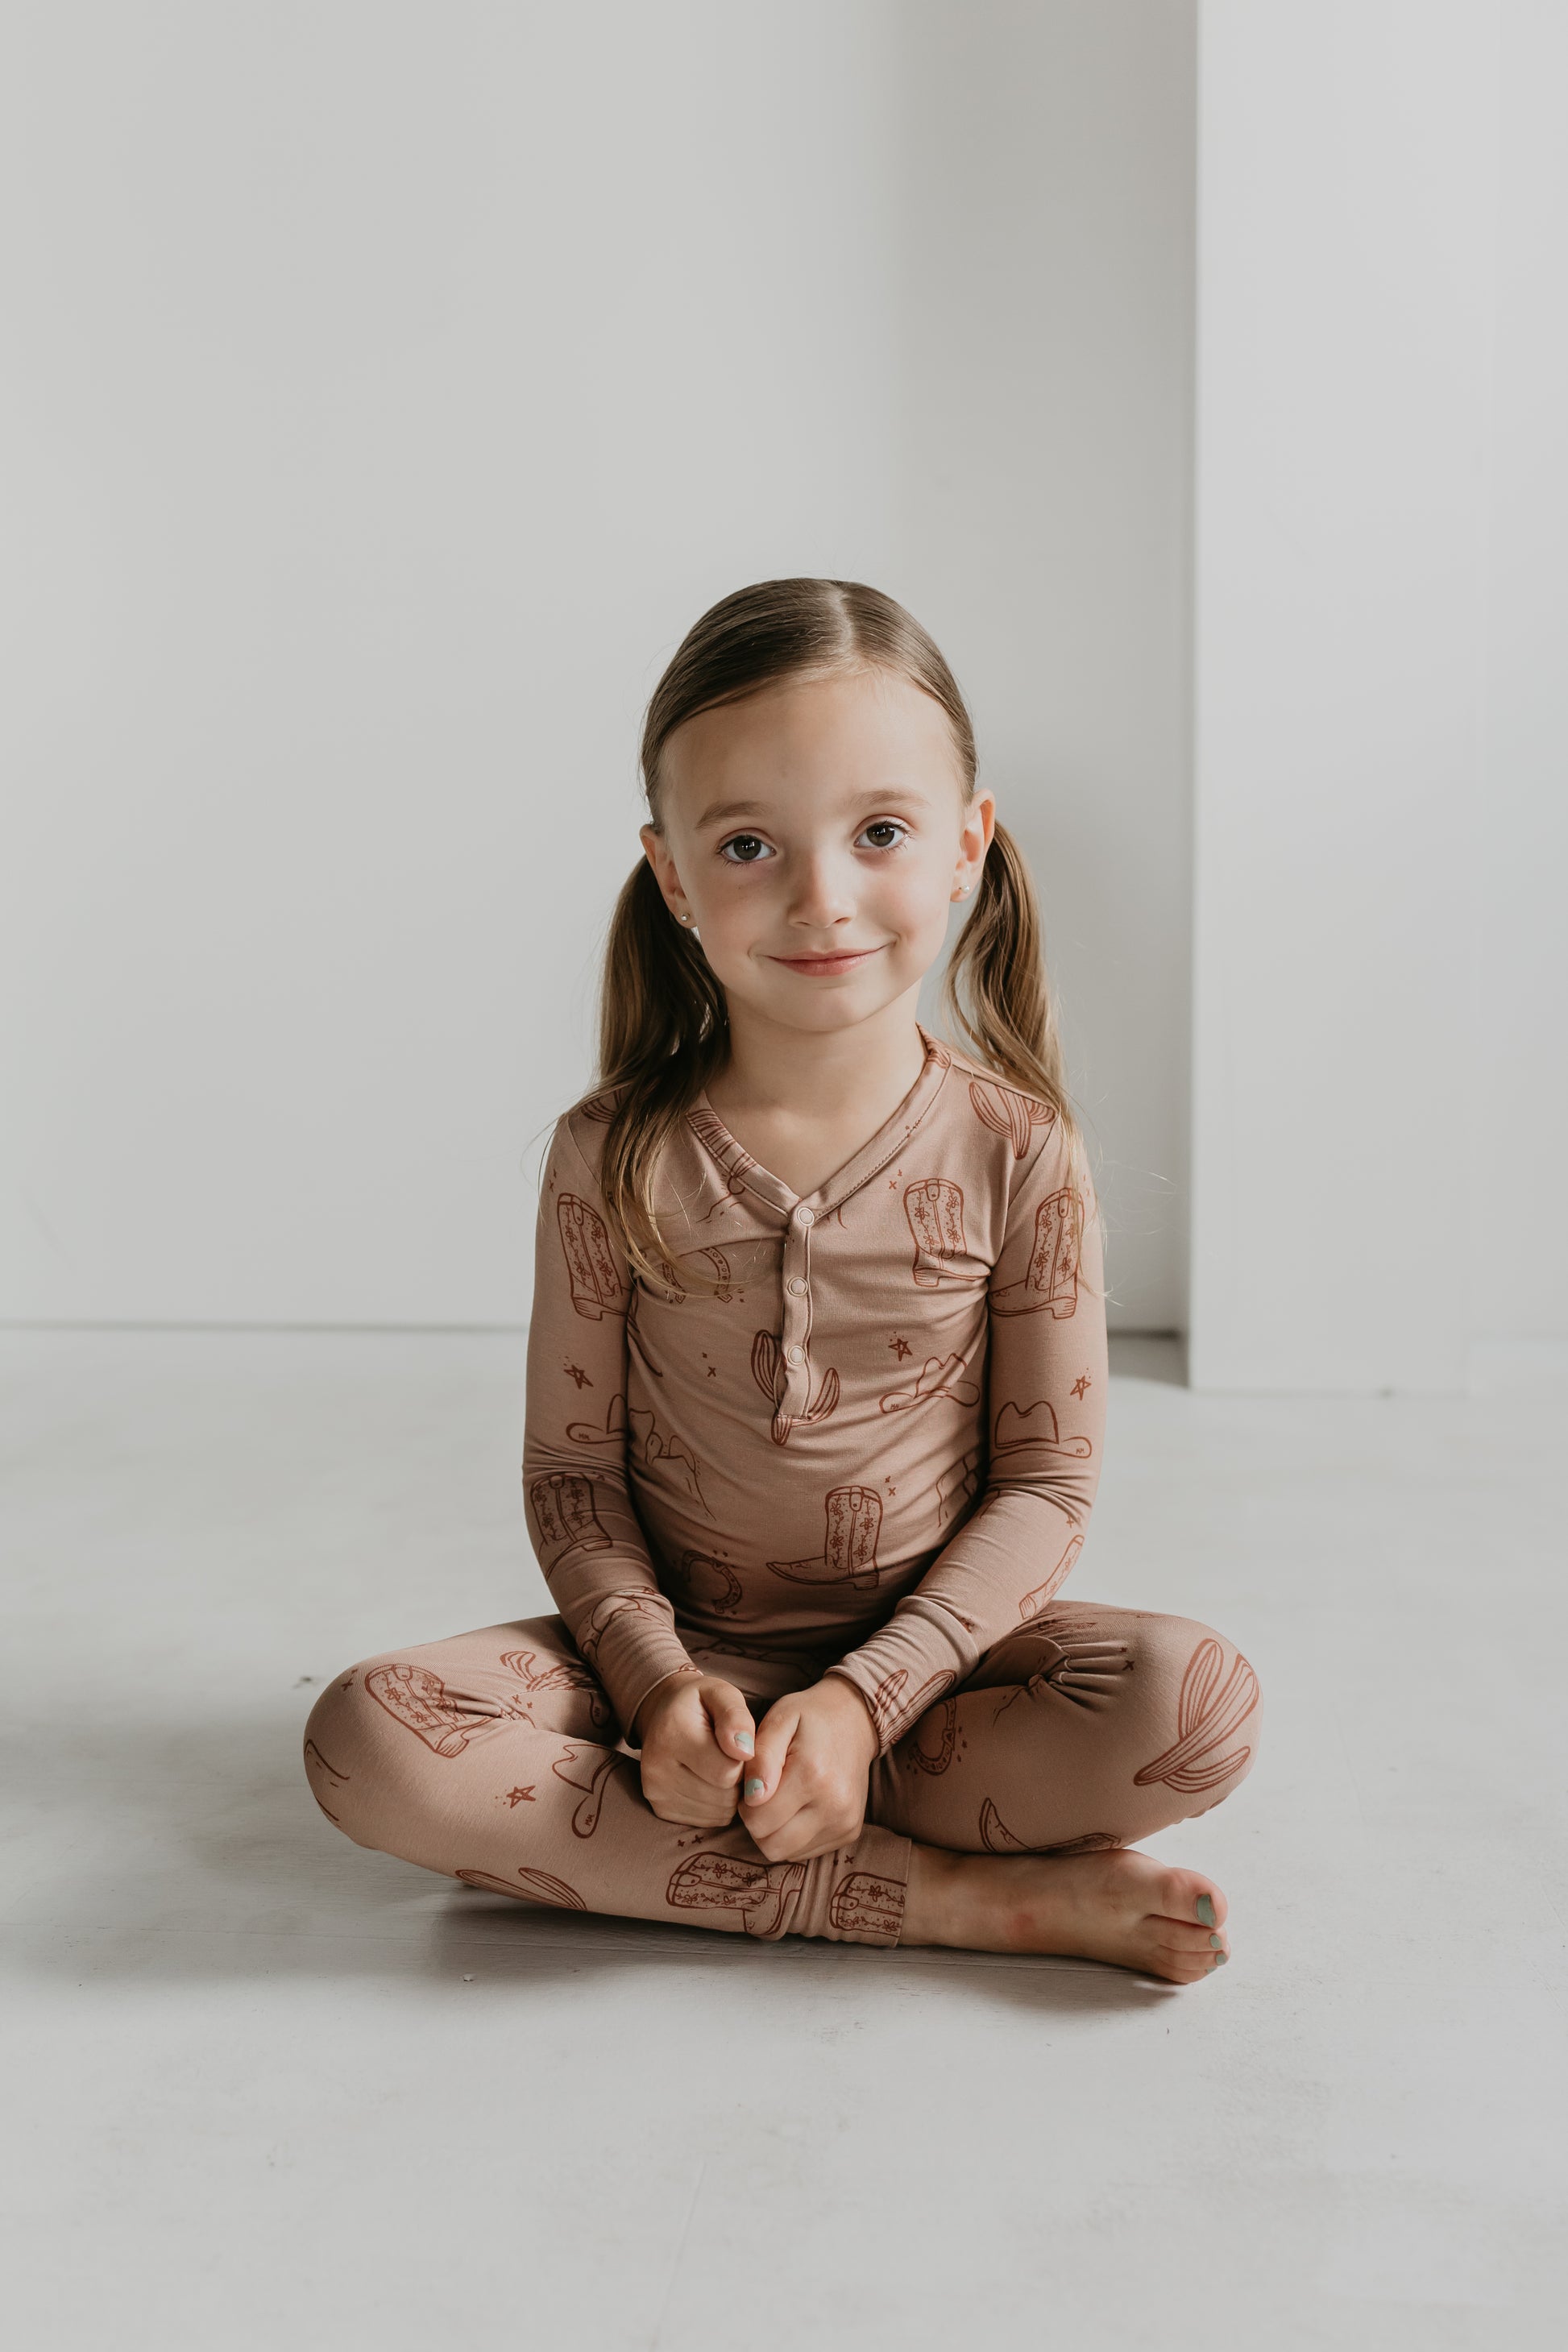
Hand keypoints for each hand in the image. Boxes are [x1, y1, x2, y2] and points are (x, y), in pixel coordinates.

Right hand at [633, 1669, 755, 1827]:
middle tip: (729, 1755)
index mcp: (672, 1733)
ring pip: (720, 1812)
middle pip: (725, 1796)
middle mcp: (657, 1768)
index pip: (728, 1771)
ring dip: (730, 1793)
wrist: (663, 1713)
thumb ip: (736, 1717)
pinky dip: (718, 1805)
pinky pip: (710, 1821)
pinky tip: (708, 1781)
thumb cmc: (700, 1704)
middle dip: (738, 1778)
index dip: (744, 1760)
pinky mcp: (660, 1810)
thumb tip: (745, 1752)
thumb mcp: (721, 1693)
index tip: (738, 1743)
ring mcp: (656, 1793)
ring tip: (718, 1766)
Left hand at [739, 1677, 878, 1862]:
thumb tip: (752, 1797)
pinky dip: (794, 1835)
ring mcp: (845, 1823)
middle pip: (771, 1845)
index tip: (753, 1783)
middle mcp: (834, 1805)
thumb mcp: (779, 1720)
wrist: (855, 1720)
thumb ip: (761, 1757)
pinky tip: (799, 1808)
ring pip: (787, 1853)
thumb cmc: (809, 1717)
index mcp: (812, 1774)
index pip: (757, 1820)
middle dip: (758, 1824)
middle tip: (764, 1795)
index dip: (745, 1804)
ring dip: (776, 1832)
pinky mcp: (850, 1833)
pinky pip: (806, 1852)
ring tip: (781, 1800)